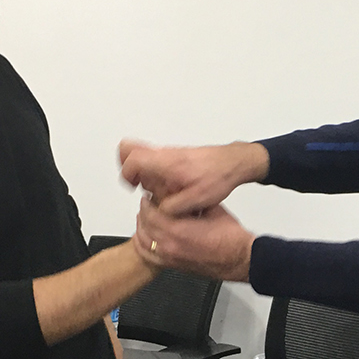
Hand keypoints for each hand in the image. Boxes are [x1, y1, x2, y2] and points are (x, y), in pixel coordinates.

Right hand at [118, 140, 268, 216]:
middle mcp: (165, 155)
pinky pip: (154, 159)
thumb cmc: (218, 176)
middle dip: (125, 166)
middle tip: (134, 183)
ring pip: (141, 154)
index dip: (126, 174)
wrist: (233, 162)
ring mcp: (169, 153)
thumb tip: (159, 211)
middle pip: (129, 148)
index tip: (132, 187)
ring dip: (140, 171)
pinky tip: (167, 187)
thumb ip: (174, 207)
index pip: (133, 159)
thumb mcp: (198, 199)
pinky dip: (152, 172)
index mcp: (167, 163)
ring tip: (154, 189)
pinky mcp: (175, 156)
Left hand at [135, 195, 254, 281]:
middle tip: (149, 204)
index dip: (149, 201)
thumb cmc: (230, 239)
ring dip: (142, 227)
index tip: (151, 196)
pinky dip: (143, 245)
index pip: (151, 211)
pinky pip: (148, 256)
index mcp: (178, 230)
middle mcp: (170, 245)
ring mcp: (170, 257)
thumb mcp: (211, 209)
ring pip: (143, 240)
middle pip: (145, 225)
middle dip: (145, 212)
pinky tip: (146, 237)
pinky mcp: (173, 265)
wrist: (240, 259)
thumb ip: (191, 201)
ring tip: (146, 218)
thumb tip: (180, 193)